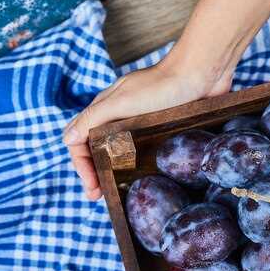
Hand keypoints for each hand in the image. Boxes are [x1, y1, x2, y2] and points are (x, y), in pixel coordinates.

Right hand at [63, 0, 269, 200]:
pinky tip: (142, 179)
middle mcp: (121, 118)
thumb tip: (67, 139)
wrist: (202, 74)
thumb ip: (94, 118)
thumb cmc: (162, 85)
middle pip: (97, 149)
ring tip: (118, 192)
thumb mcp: (123, 101)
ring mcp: (142, 124)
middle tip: (100, 196)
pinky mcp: (163, 130)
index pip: (81, 142)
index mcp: (106, 110)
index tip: (92, 189)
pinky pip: (145, 152)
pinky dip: (137, 166)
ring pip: (120, 152)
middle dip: (95, 173)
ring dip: (114, 172)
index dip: (82, 166)